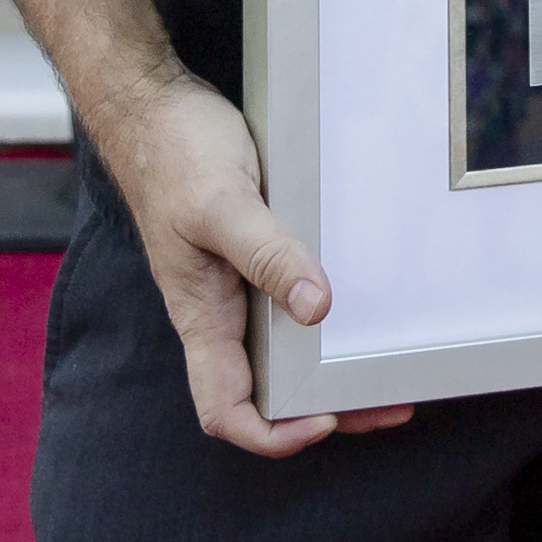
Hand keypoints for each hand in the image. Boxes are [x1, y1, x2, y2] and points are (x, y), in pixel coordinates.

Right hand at [79, 69, 414, 455]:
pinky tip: (360, 306)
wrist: (153, 108)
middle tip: (387, 402)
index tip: (327, 420)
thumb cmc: (173, 154)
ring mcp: (233, 284)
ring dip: (327, 366)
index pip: (226, 410)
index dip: (273, 433)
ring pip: (280, 350)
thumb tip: (314, 307)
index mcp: (201, 316)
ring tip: (386, 365)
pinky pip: (286, 303)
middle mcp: (217, 312)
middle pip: (265, 391)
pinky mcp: (250, 255)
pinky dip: (322, 318)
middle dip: (322, 409)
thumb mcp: (224, 204)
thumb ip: (267, 255)